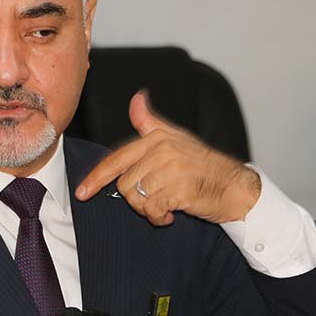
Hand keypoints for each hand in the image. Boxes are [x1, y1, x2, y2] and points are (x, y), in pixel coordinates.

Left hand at [74, 91, 261, 225]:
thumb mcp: (176, 138)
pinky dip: (159, 217)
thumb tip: (136, 99)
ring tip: (166, 205)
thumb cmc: (202, 165)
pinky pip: (153, 210)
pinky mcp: (180, 189)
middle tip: (156, 199)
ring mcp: (172, 169)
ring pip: (136, 198)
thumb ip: (150, 122)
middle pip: (124, 184)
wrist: (233, 185)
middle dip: (135, 199)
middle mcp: (162, 150)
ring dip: (149, 209)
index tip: (82, 193)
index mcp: (156, 138)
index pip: (117, 159)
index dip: (96, 178)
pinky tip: (171, 213)